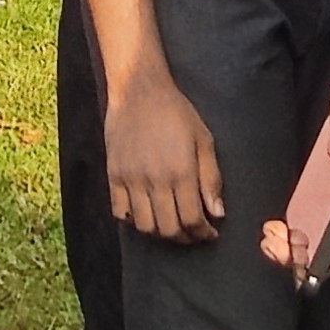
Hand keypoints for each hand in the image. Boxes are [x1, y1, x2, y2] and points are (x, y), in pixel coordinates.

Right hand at [101, 55, 223, 243]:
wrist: (139, 92)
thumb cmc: (177, 113)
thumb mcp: (204, 141)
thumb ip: (211, 179)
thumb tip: (216, 213)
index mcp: (181, 172)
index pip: (192, 219)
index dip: (203, 233)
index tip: (210, 234)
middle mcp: (155, 180)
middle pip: (169, 228)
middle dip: (185, 238)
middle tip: (194, 234)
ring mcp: (131, 180)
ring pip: (145, 226)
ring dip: (161, 233)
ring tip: (171, 225)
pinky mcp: (113, 176)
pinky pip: (121, 212)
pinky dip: (134, 220)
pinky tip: (147, 212)